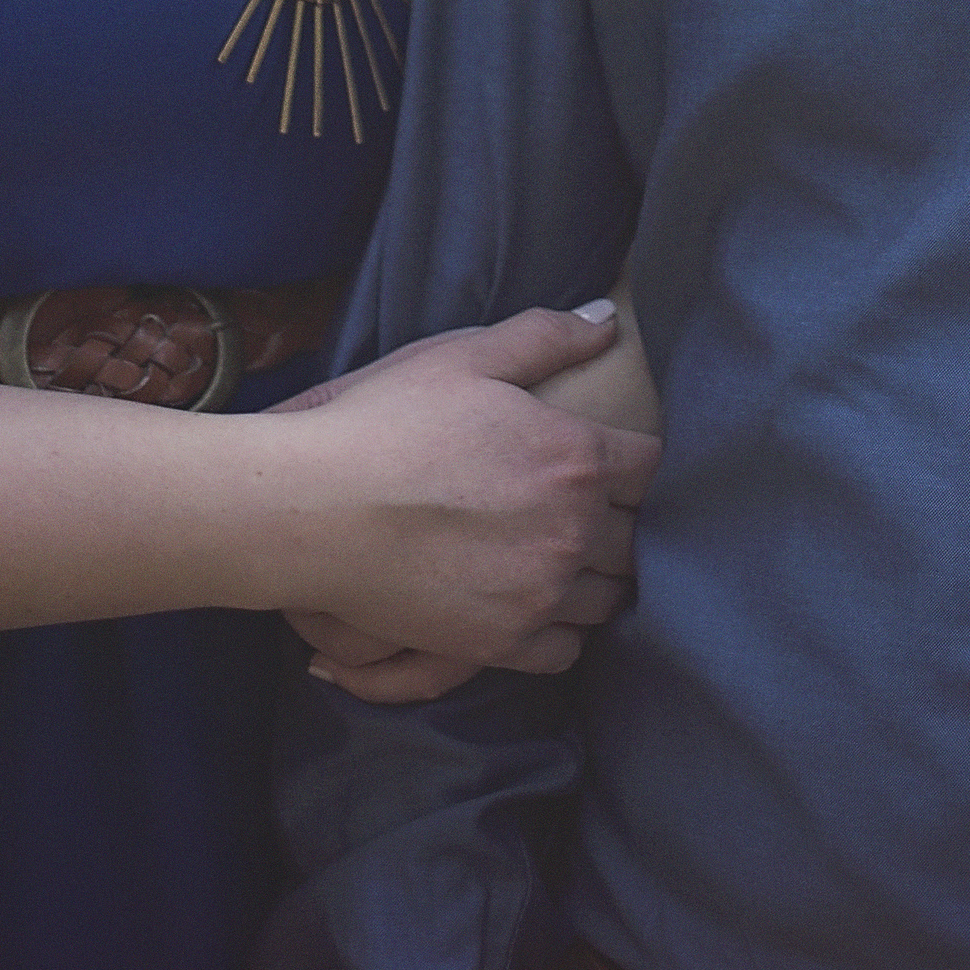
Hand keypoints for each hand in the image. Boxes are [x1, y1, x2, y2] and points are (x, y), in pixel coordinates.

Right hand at [255, 306, 657, 676]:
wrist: (318, 508)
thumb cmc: (390, 421)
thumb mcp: (467, 357)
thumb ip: (547, 337)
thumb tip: (608, 318)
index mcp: (577, 457)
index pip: (651, 466)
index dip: (635, 459)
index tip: (616, 459)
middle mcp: (573, 531)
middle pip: (636, 537)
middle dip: (621, 520)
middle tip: (592, 509)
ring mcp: (540, 594)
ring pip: (608, 599)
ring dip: (598, 576)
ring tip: (569, 557)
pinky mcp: (502, 643)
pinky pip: (566, 651)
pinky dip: (562, 629)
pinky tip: (538, 602)